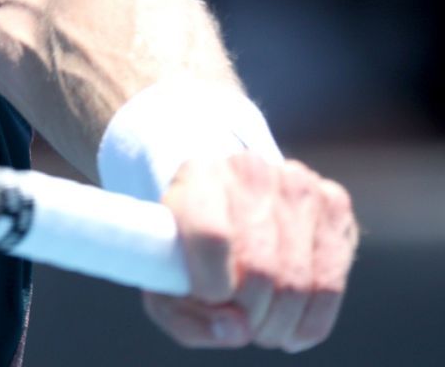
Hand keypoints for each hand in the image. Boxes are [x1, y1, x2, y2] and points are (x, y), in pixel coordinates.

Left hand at [143, 151, 356, 351]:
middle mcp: (249, 170)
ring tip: (263, 328)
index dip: (212, 286)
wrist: (231, 204)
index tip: (211, 303)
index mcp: (197, 175)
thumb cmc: (191, 250)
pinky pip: (331, 284)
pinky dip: (310, 321)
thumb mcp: (167, 281)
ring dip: (280, 323)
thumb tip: (236, 332)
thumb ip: (185, 318)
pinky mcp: (334, 204)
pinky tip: (292, 328)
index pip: (211, 236)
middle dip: (250, 316)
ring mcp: (297, 183)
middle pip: (260, 267)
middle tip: (242, 325)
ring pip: (298, 281)